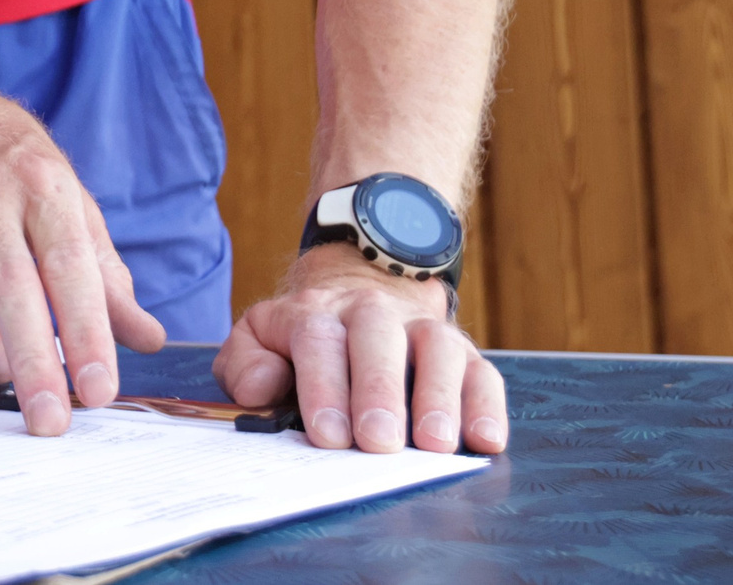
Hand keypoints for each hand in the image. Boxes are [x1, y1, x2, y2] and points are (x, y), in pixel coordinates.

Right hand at [0, 68, 164, 435]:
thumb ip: (105, 272)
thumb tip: (144, 339)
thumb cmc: (3, 159)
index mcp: (41, 182)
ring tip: (12, 359)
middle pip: (11, 301)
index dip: (87, 335)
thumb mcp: (67, 197)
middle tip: (51, 422)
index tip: (99, 389)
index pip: (70, 268)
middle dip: (36, 373)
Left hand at [214, 242, 508, 454]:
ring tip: (434, 444)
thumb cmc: (304, 337)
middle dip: (378, 392)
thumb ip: (245, 364)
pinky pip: (483, 372)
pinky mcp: (465, 352)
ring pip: (438, 349)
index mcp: (317, 313)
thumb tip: (263, 388)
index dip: (323, 389)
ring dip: (439, 398)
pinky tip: (485, 438)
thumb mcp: (258, 339)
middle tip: (379, 443)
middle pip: (378, 341)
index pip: (318, 342)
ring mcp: (423, 329)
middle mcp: (373, 313)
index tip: (328, 435)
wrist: (358, 289)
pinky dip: (487, 405)